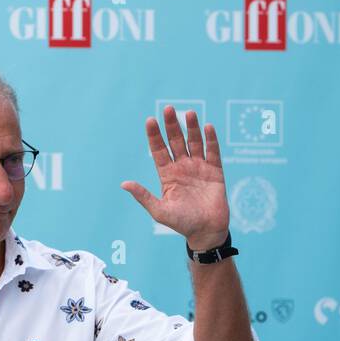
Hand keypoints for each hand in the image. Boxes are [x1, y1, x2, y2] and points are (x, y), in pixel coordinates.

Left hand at [121, 106, 229, 247]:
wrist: (206, 232)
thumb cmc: (181, 223)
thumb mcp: (159, 210)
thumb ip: (143, 196)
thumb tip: (124, 184)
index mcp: (167, 175)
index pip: (159, 150)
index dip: (155, 136)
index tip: (150, 120)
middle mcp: (182, 168)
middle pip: (176, 141)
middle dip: (172, 126)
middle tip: (168, 109)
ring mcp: (199, 168)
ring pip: (194, 142)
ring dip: (191, 128)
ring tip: (188, 113)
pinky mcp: (215, 171)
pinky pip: (213, 152)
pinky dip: (211, 140)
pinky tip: (207, 127)